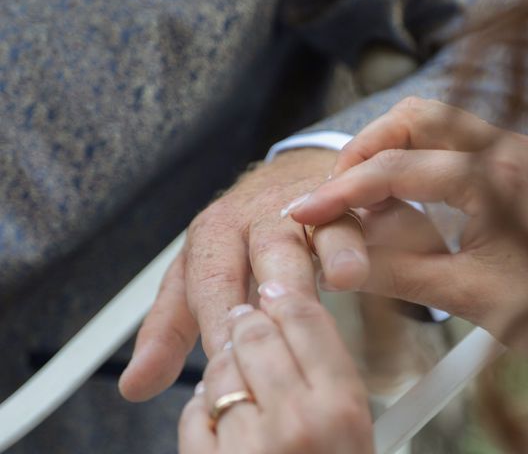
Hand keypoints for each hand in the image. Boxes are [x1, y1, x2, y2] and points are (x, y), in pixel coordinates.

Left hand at [118, 147, 445, 400]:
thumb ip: (169, 328)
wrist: (287, 176)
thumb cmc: (240, 236)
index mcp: (214, 233)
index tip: (227, 366)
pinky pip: (349, 216)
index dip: (218, 322)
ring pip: (311, 226)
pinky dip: (353, 241)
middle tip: (276, 332)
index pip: (212, 281)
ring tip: (339, 280)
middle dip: (271, 288)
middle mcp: (256, 215)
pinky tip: (358, 267)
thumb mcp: (196, 277)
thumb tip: (135, 385)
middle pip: (263, 249)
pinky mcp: (339, 199)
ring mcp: (301, 204)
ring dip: (325, 253)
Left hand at [178, 288, 373, 453]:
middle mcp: (295, 423)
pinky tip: (226, 421)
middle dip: (249, 322)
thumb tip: (301, 322)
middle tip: (248, 321)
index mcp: (341, 409)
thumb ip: (333, 377)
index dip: (286, 296)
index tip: (276, 290)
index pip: (304, 318)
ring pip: (219, 368)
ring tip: (244, 384)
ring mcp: (249, 447)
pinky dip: (203, 409)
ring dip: (225, 367)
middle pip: (255, 333)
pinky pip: (193, 413)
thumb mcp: (358, 434)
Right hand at [287, 98, 527, 378]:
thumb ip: (394, 274)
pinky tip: (397, 192)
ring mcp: (512, 149)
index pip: (398, 169)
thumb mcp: (465, 296)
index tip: (305, 211)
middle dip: (362, 150)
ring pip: (430, 120)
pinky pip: (448, 138)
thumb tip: (335, 264)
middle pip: (414, 117)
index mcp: (498, 180)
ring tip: (360, 193)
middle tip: (334, 193)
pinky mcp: (509, 160)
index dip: (342, 192)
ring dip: (386, 149)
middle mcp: (508, 149)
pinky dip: (411, 156)